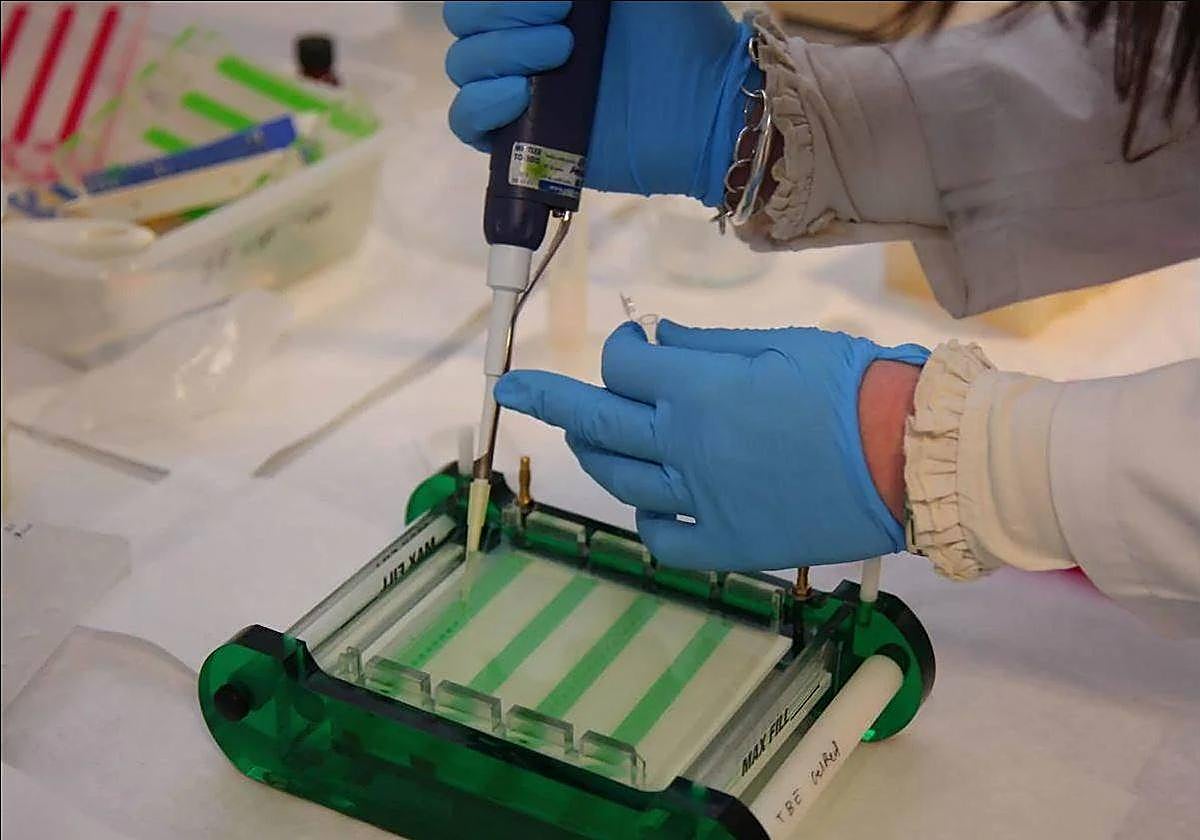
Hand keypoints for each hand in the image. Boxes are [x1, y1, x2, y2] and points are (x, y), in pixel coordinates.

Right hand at [443, 1, 756, 206]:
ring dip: (501, 55)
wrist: (706, 105)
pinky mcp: (524, 140)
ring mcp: (520, 90)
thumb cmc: (680, 33)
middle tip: (564, 30)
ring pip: (462, 67)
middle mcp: (522, 41)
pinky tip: (520, 97)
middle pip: (464, 23)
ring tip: (560, 58)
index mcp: (540, 5)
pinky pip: (466, 123)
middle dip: (504, 18)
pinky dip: (480, 106)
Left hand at [495, 321, 928, 570]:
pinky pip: (667, 541)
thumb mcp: (778, 342)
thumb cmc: (850, 386)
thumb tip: (651, 338)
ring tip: (585, 441)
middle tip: (513, 388)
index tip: (630, 344)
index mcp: (697, 392)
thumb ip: (706, 345)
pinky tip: (650, 507)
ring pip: (622, 482)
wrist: (909, 456)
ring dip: (596, 455)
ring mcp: (703, 502)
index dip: (619, 349)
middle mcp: (685, 448)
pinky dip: (650, 524)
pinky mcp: (731, 545)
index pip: (623, 367)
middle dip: (548, 400)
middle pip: (597, 423)